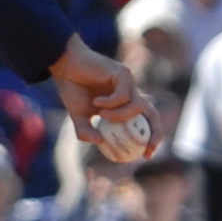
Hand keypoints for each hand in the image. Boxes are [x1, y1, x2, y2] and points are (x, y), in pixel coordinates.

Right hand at [46, 37, 154, 161]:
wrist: (65, 65)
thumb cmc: (73, 88)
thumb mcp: (78, 116)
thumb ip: (86, 131)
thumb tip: (100, 142)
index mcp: (124, 104)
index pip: (145, 122)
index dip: (151, 138)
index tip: (146, 155)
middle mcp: (130, 93)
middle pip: (152, 114)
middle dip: (155, 132)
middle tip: (147, 148)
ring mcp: (128, 83)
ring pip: (136, 106)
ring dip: (119, 116)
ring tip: (101, 115)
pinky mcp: (123, 74)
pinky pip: (123, 96)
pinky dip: (110, 103)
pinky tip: (97, 102)